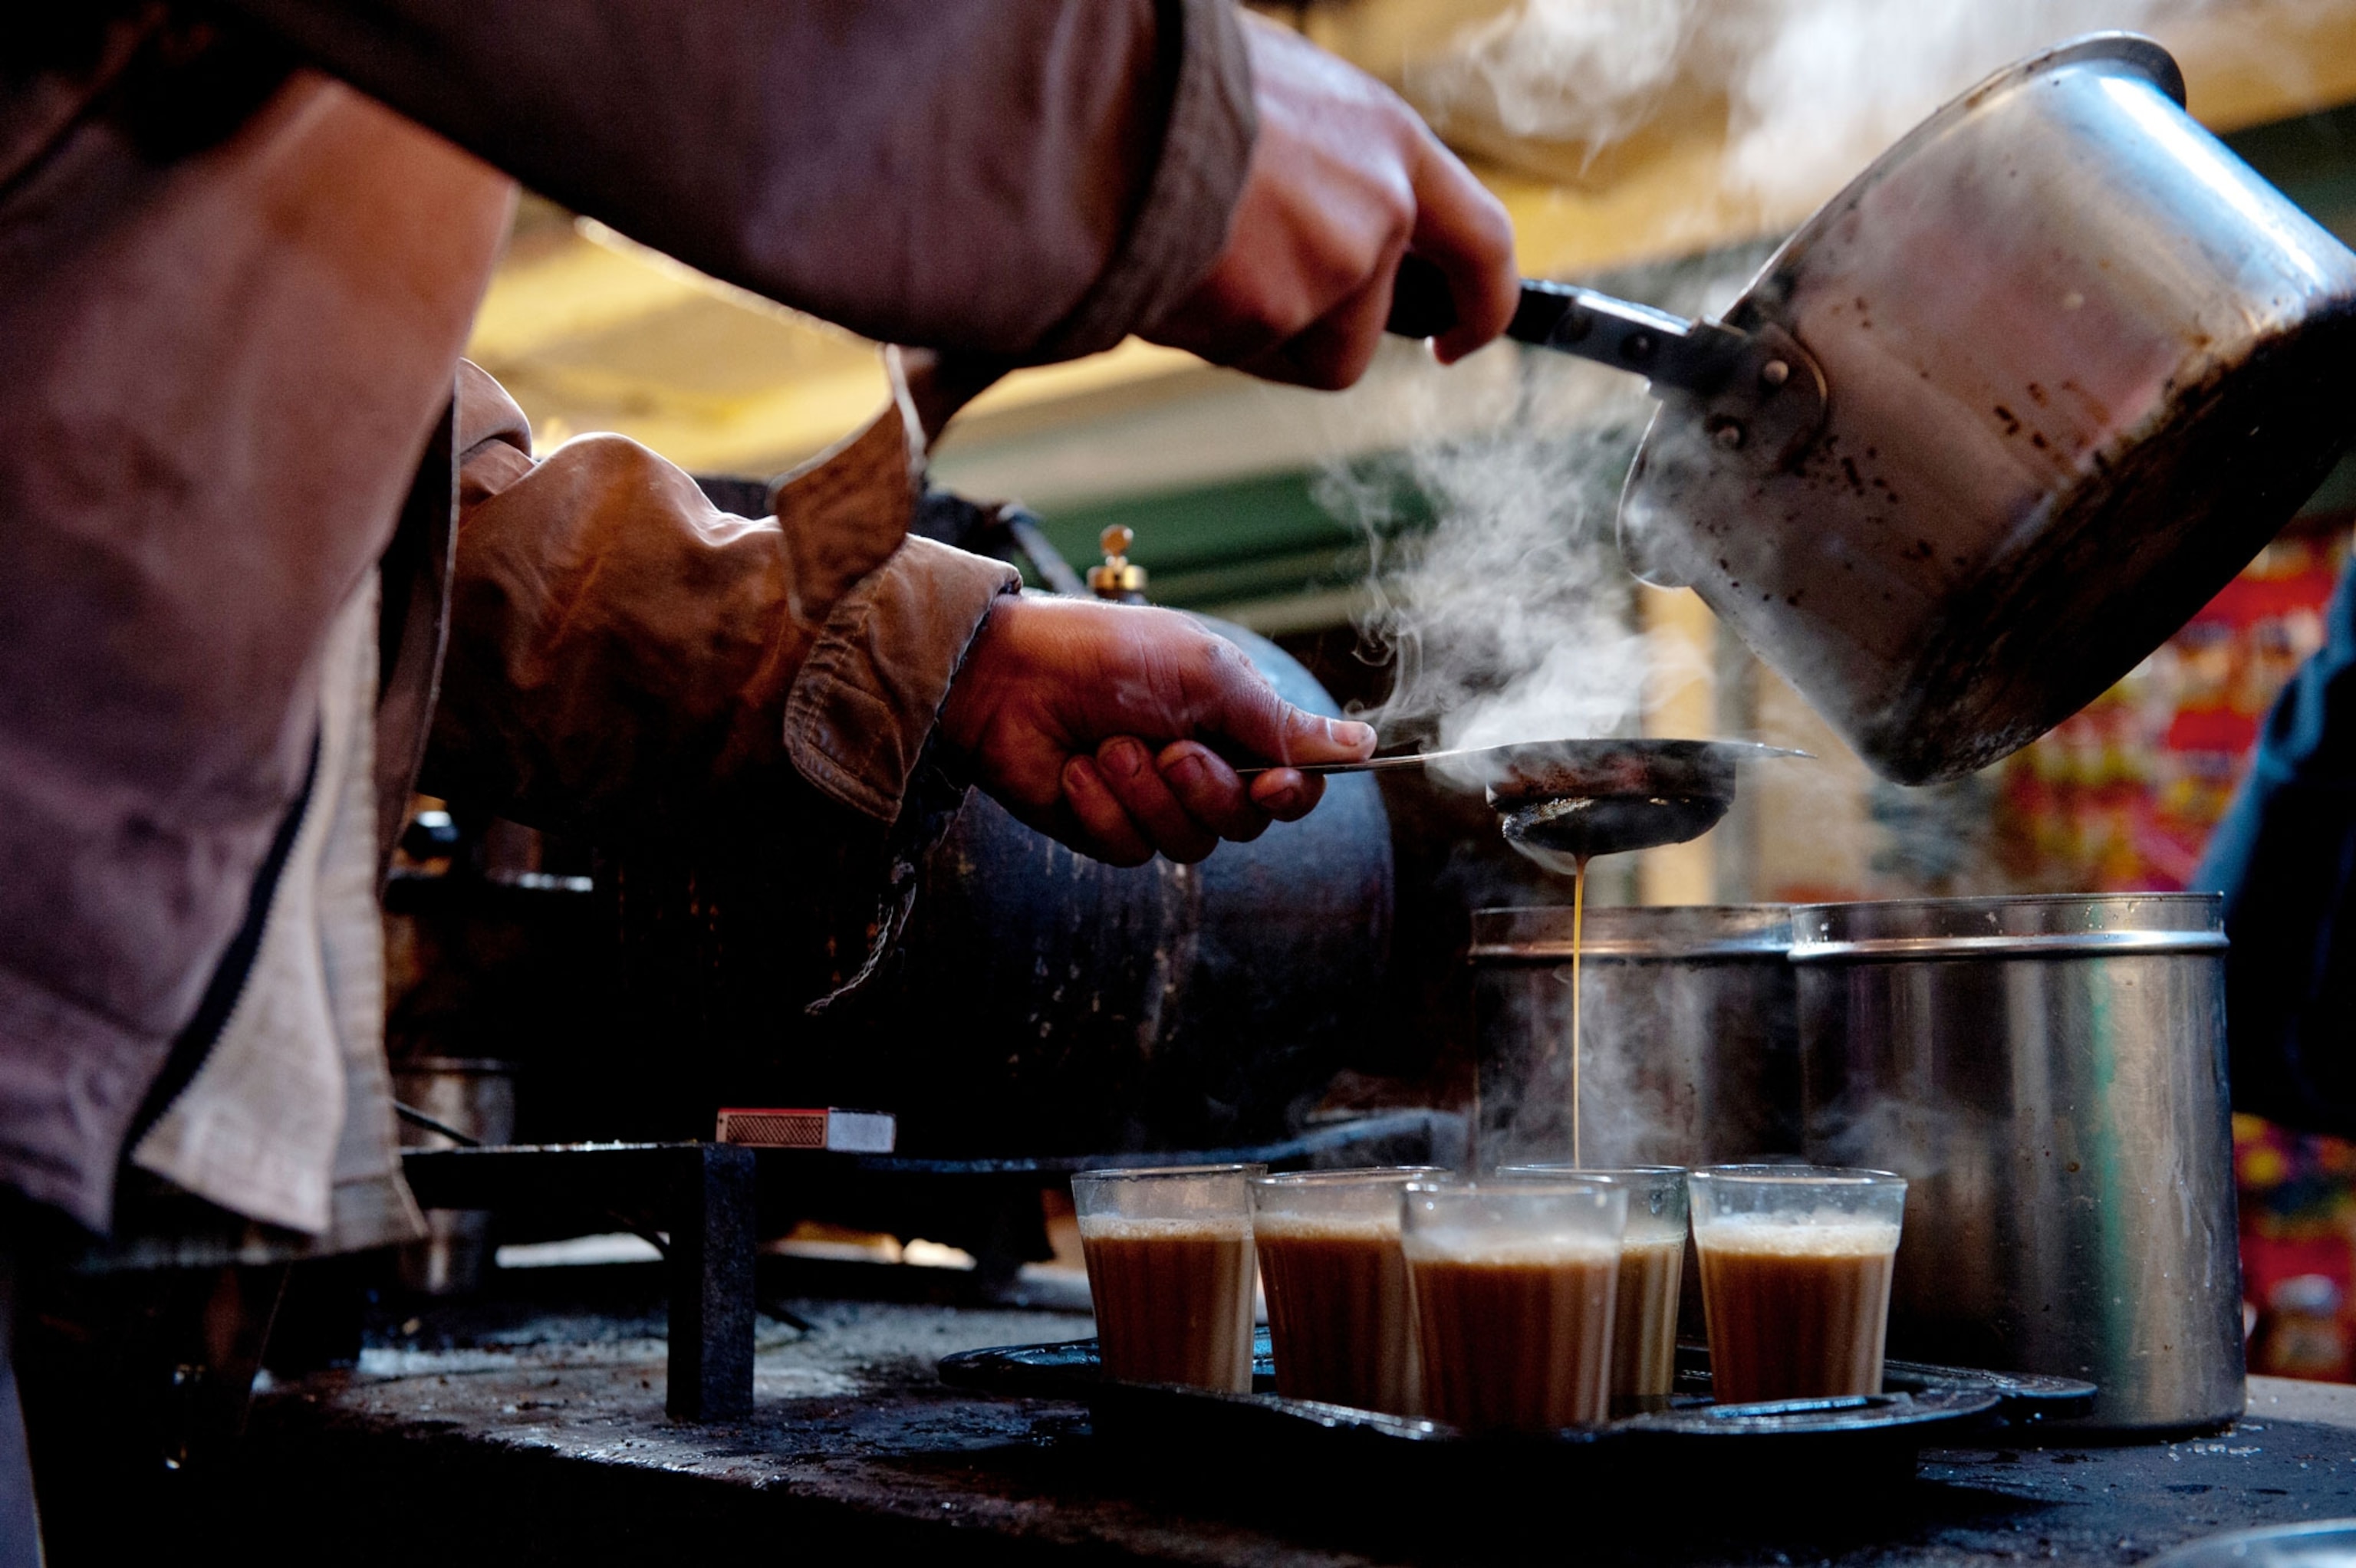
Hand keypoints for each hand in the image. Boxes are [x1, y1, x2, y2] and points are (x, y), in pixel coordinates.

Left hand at [937, 594, 1376, 865]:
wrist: (1006, 675)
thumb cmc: (1107, 656)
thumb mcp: (1205, 675)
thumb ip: (1279, 721)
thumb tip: (1364, 746)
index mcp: (1234, 723)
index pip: (1294, 782)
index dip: (1293, 792)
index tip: (1276, 785)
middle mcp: (1201, 767)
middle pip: (1246, 822)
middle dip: (1207, 789)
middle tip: (1169, 748)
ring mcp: (1152, 802)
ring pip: (1191, 843)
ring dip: (1148, 795)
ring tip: (1109, 746)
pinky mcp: (1107, 829)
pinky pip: (1132, 850)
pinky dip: (1104, 808)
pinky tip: (1077, 770)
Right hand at [1144, 13, 1517, 390]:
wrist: (1101, 91)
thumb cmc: (1168, 76)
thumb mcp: (1271, 90)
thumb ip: (1314, 154)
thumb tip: (1299, 200)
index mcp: (1386, 138)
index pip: (1479, 239)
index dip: (1480, 301)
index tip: (1455, 338)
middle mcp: (1380, 205)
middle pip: (1371, 321)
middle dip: (1333, 338)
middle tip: (1277, 337)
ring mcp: (1334, 263)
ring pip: (1295, 345)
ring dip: (1245, 328)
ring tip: (1182, 257)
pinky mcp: (1278, 311)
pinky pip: (1236, 349)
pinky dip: (1198, 328)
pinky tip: (1159, 271)